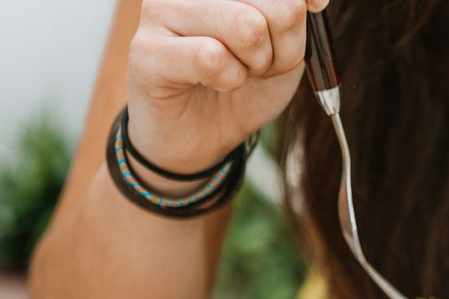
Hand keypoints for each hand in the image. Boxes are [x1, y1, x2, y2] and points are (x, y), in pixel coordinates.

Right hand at [126, 0, 328, 174]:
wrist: (203, 135)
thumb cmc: (242, 82)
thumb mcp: (285, 44)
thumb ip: (295, 12)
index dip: (302, 16)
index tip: (294, 31)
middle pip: (280, 5)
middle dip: (283, 51)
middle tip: (257, 65)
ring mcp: (162, 9)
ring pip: (249, 28)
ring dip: (256, 66)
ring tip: (236, 73)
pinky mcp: (146, 50)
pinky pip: (213, 58)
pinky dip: (229, 81)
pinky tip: (215, 84)